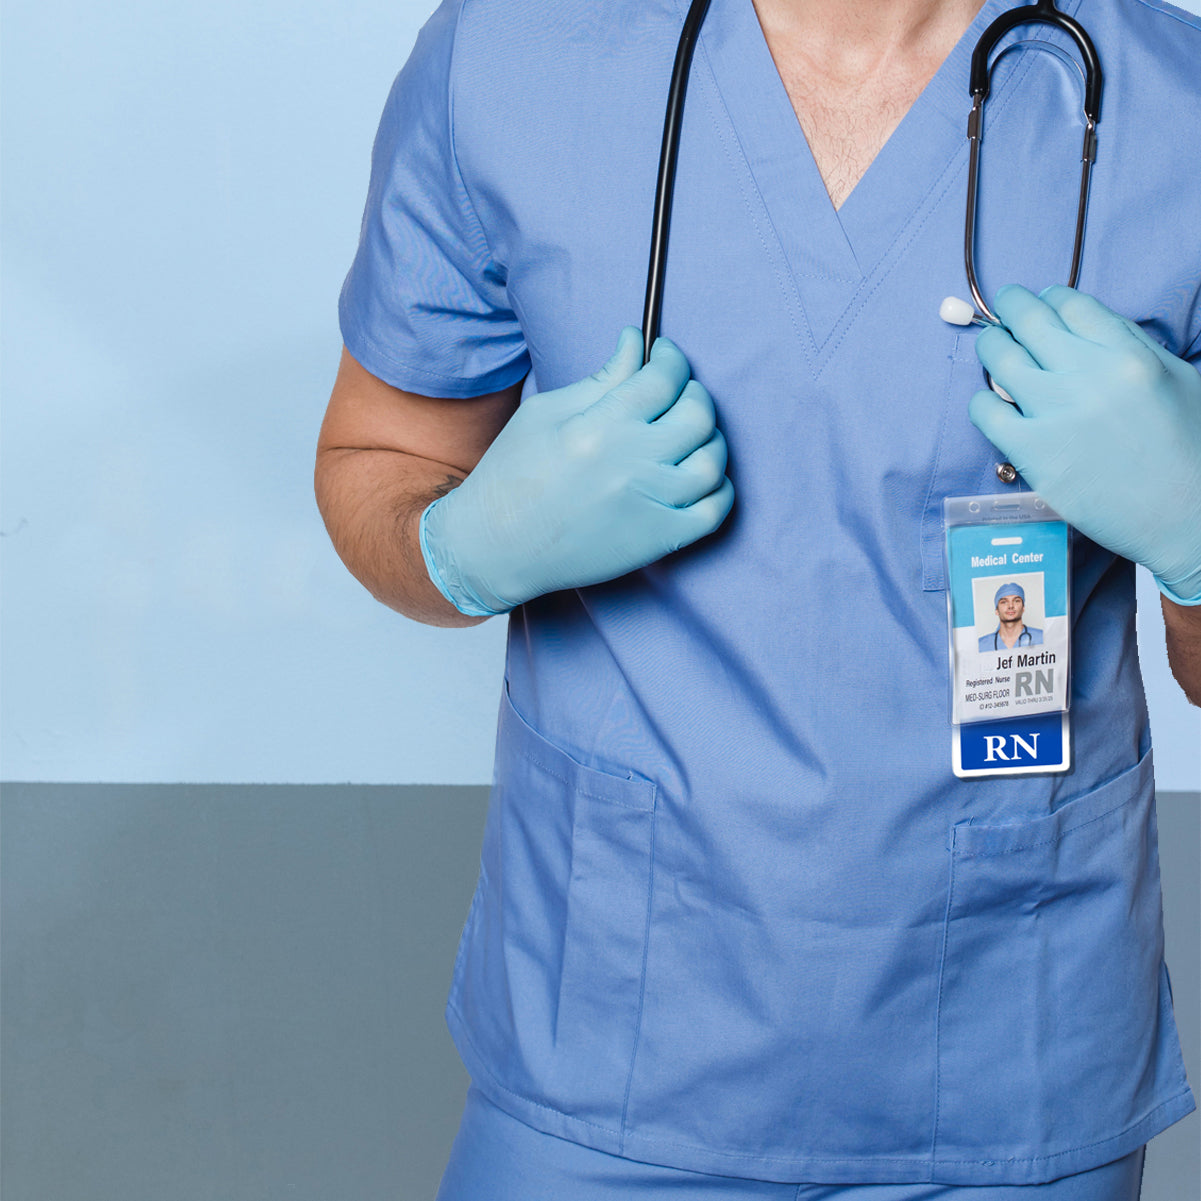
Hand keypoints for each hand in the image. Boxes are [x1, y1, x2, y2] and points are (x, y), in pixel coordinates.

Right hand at [420, 327, 734, 613]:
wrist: (495, 547)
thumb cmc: (512, 475)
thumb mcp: (545, 413)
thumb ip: (601, 379)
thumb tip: (637, 342)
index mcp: (599, 426)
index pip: (662, 378)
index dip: (672, 359)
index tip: (665, 356)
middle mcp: (630, 464)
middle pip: (698, 415)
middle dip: (695, 393)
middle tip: (679, 393)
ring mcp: (648, 505)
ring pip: (712, 461)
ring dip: (711, 439)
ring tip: (690, 436)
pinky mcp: (657, 541)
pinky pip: (714, 511)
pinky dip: (719, 489)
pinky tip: (700, 477)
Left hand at [969, 285, 1200, 603]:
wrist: (1185, 517)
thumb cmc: (1188, 449)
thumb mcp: (1177, 379)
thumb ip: (1132, 346)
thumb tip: (1083, 324)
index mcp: (1129, 355)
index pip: (1072, 304)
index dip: (1051, 299)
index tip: (1042, 303)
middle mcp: (1089, 376)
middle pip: (1029, 320)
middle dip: (1011, 306)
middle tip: (1005, 306)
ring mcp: (1056, 412)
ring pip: (1000, 358)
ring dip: (991, 347)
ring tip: (993, 348)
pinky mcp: (1031, 452)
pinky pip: (985, 411)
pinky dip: (983, 401)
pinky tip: (993, 405)